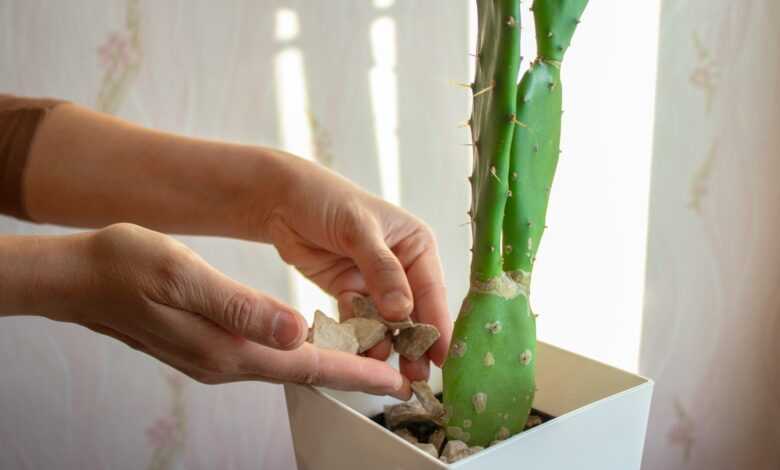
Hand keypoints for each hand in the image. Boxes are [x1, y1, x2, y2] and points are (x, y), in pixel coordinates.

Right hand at [53, 223, 410, 398]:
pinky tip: (310, 341)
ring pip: (286, 365)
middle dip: (352, 373)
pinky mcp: (207, 349)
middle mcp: (225, 362)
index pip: (307, 365)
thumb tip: (295, 332)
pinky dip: (297, 352)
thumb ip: (241, 307)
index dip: (355, 373)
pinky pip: (266, 356)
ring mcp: (214, 359)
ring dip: (328, 363)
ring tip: (367, 356)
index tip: (394, 382)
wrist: (77, 280)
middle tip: (395, 372)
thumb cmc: (125, 267)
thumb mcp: (184, 276)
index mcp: (227, 348)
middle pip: (304, 371)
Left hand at [255, 153, 452, 380]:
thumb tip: (402, 311)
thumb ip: (381, 269)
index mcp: (416, 245)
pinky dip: (357, 336)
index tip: (441, 356)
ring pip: (385, 321)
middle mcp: (401, 265)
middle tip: (415, 376)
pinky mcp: (348, 291)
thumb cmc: (326, 199)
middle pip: (413, 311)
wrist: (281, 198)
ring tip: (381, 368)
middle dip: (413, 342)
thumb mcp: (358, 229)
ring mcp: (374, 281)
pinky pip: (357, 320)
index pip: (432, 289)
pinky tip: (357, 354)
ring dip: (385, 343)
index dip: (437, 324)